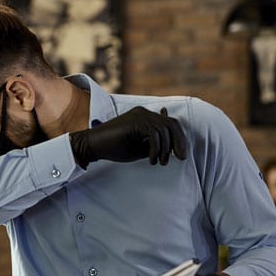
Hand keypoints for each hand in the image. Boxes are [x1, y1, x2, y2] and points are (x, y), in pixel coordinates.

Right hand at [69, 106, 185, 168]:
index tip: (180, 155)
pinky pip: (154, 134)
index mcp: (146, 117)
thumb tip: (171, 148)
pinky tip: (151, 160)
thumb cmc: (114, 149)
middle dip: (179, 142)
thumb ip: (154, 145)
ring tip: (160, 162)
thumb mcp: (140, 149)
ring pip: (164, 130)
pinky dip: (156, 149)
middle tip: (181, 158)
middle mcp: (144, 112)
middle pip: (172, 124)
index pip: (170, 123)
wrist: (94, 146)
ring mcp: (140, 115)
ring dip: (165, 149)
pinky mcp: (135, 121)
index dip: (179, 138)